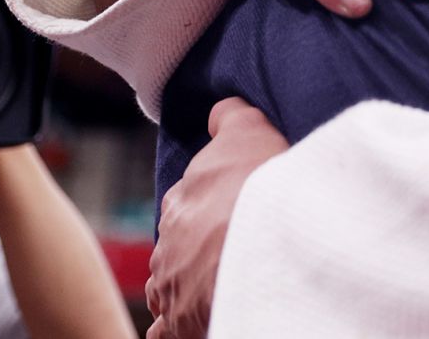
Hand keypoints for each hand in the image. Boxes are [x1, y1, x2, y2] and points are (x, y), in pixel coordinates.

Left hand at [147, 99, 286, 338]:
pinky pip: (167, 329)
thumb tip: (219, 111)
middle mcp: (169, 239)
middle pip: (179, 244)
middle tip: (227, 253)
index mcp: (183, 198)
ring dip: (185, 287)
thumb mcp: (249, 130)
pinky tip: (191, 325)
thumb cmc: (259, 185)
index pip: (188, 201)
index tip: (229, 212)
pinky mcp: (177, 320)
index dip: (210, 206)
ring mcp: (171, 282)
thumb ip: (230, 118)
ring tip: (212, 290)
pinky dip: (175, 328)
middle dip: (195, 249)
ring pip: (170, 284)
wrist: (261, 241)